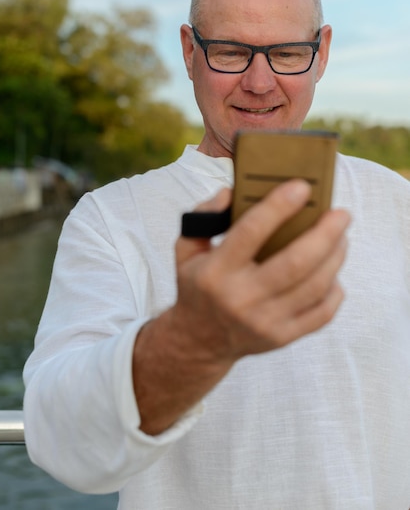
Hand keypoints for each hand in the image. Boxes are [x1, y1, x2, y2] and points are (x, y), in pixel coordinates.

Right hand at [133, 180, 349, 433]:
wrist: (199, 341)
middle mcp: (241, 298)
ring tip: (342, 237)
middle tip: (341, 214)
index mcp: (215, 271)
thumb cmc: (198, 285)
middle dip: (325, 234)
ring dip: (335, 257)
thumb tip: (232, 193)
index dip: (279, 206)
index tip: (303, 187)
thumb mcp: (187, 248)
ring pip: (314, 286)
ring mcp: (264, 322)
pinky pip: (322, 313)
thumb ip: (203, 216)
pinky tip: (333, 271)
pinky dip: (334, 289)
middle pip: (295, 263)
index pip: (251, 232)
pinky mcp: (282, 338)